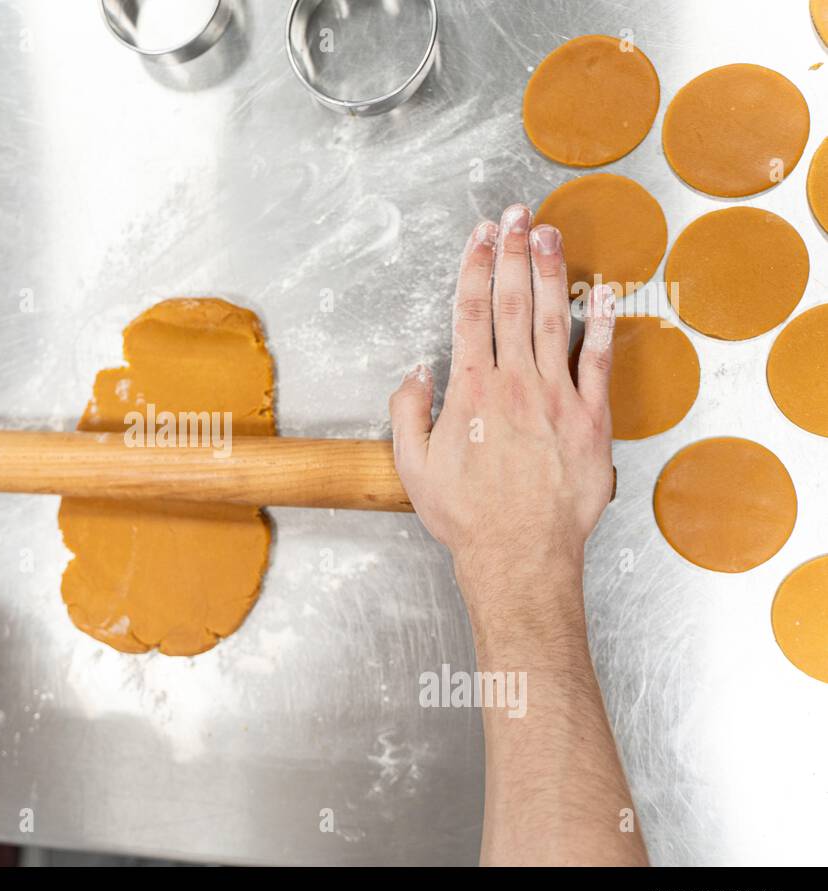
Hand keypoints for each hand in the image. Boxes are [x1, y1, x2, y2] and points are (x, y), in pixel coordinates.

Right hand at [389, 205, 615, 587]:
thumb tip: (416, 371)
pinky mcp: (591, 419)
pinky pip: (598, 359)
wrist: (519, 554)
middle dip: (512, 251)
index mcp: (470, 391)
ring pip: (554, 318)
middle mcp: (514, 383)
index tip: (479, 236)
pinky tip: (605, 290)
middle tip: (515, 214)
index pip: (470, 312)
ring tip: (548, 232)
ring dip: (551, 271)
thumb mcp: (412, 467)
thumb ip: (407, 412)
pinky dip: (603, 322)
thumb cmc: (466, 516)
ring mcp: (556, 397)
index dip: (474, 267)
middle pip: (513, 302)